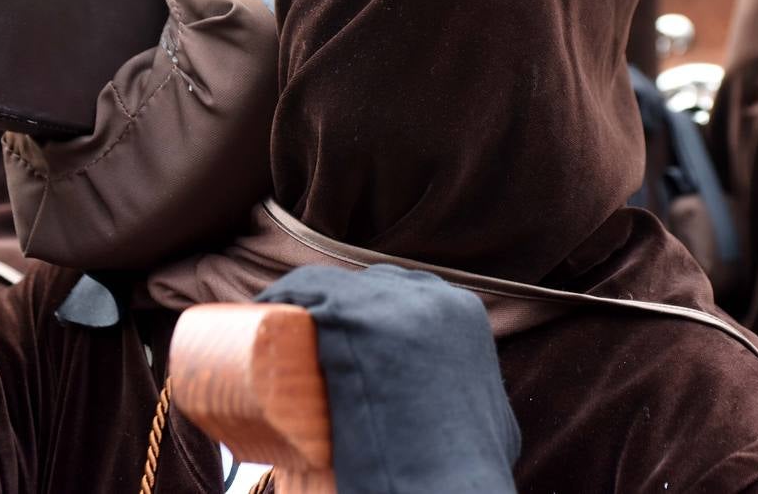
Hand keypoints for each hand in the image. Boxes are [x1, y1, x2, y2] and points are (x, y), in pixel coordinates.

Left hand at [259, 264, 519, 492]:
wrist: (447, 490)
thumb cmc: (467, 474)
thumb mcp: (494, 426)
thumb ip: (485, 410)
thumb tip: (471, 422)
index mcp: (465, 315)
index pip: (404, 296)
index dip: (366, 312)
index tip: (338, 343)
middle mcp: (434, 298)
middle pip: (370, 286)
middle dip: (337, 308)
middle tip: (305, 349)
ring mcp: (395, 305)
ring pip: (336, 285)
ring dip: (305, 299)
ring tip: (273, 333)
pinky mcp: (356, 319)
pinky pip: (309, 289)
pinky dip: (283, 293)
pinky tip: (263, 306)